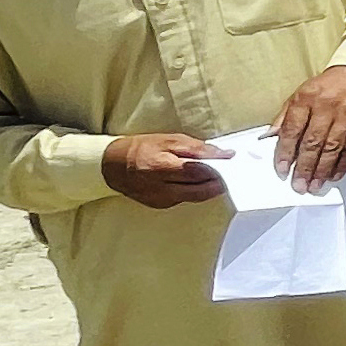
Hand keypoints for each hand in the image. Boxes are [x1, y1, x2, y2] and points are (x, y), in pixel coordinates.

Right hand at [102, 132, 226, 207]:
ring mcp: (161, 199)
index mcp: (162, 167)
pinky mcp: (161, 205)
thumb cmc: (141, 148)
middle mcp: (161, 188)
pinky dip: (195, 191)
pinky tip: (200, 182)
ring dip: (209, 188)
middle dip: (218, 182)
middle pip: (200, 190)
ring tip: (218, 176)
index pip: (198, 172)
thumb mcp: (169, 140)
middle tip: (231, 173)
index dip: (218, 169)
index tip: (231, 162)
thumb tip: (221, 153)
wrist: (113, 166)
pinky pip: (185, 199)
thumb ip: (196, 148)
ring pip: (195, 196)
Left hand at [271, 65, 345, 194]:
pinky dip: (343, 163)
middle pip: (313, 142)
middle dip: (305, 167)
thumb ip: (285, 116)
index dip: (286, 152)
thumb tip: (270, 137)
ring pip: (332, 147)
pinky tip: (334, 176)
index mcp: (306, 99)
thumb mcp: (300, 94)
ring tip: (314, 186)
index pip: (293, 129)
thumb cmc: (325, 86)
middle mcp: (326, 108)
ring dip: (323, 169)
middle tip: (299, 185)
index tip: (282, 170)